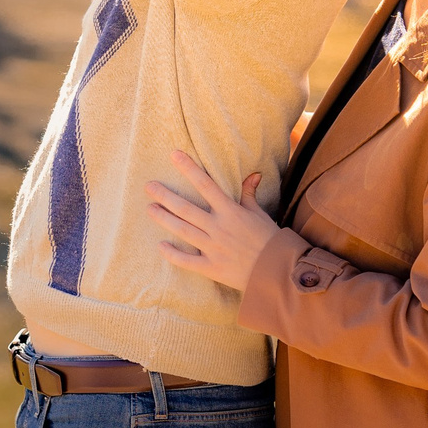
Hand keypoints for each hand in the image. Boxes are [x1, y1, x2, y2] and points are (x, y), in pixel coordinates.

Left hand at [146, 150, 275, 289]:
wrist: (278, 271)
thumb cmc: (270, 240)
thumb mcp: (260, 213)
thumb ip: (249, 195)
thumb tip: (253, 175)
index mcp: (231, 212)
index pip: (206, 185)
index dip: (189, 168)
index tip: (174, 155)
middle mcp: (219, 228)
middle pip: (186, 208)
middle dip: (165, 195)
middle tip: (149, 186)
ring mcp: (213, 248)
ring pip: (182, 230)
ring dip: (164, 219)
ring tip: (150, 208)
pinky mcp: (211, 267)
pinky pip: (186, 261)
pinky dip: (172, 254)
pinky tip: (160, 245)